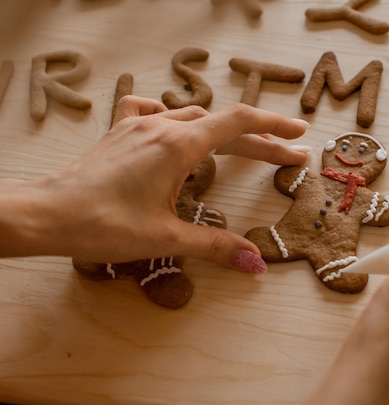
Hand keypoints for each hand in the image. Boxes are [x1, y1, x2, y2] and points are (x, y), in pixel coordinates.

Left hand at [12, 96, 309, 270]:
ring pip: (193, 118)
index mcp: (178, 147)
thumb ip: (215, 248)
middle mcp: (162, 127)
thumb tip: (256, 263)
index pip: (239, 124)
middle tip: (288, 156)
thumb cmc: (102, 225)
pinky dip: (177, 118)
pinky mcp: (122, 132)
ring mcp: (139, 126)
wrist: (46, 214)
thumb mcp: (165, 240)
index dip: (274, 128)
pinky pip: (157, 112)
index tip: (298, 135)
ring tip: (244, 148)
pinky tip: (176, 126)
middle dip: (260, 141)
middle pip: (223, 126)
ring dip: (224, 133)